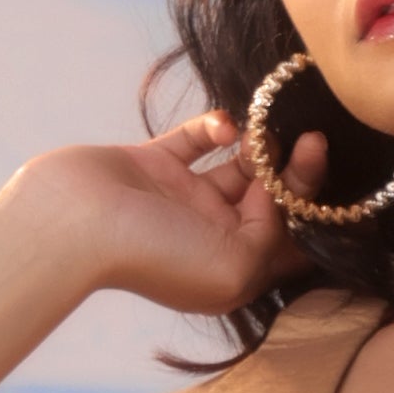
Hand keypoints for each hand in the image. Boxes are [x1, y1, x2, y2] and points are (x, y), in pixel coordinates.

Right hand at [8, 115, 332, 326]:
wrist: (73, 224)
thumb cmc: (154, 255)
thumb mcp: (236, 267)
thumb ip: (271, 236)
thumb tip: (275, 197)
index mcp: (232, 270)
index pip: (288, 241)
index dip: (314, 208)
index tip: (319, 170)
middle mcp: (210, 236)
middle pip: (269, 201)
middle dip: (294, 172)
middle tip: (311, 140)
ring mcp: (182, 199)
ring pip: (238, 167)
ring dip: (260, 146)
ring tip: (265, 130)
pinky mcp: (154, 164)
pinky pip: (197, 139)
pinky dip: (216, 126)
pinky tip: (223, 123)